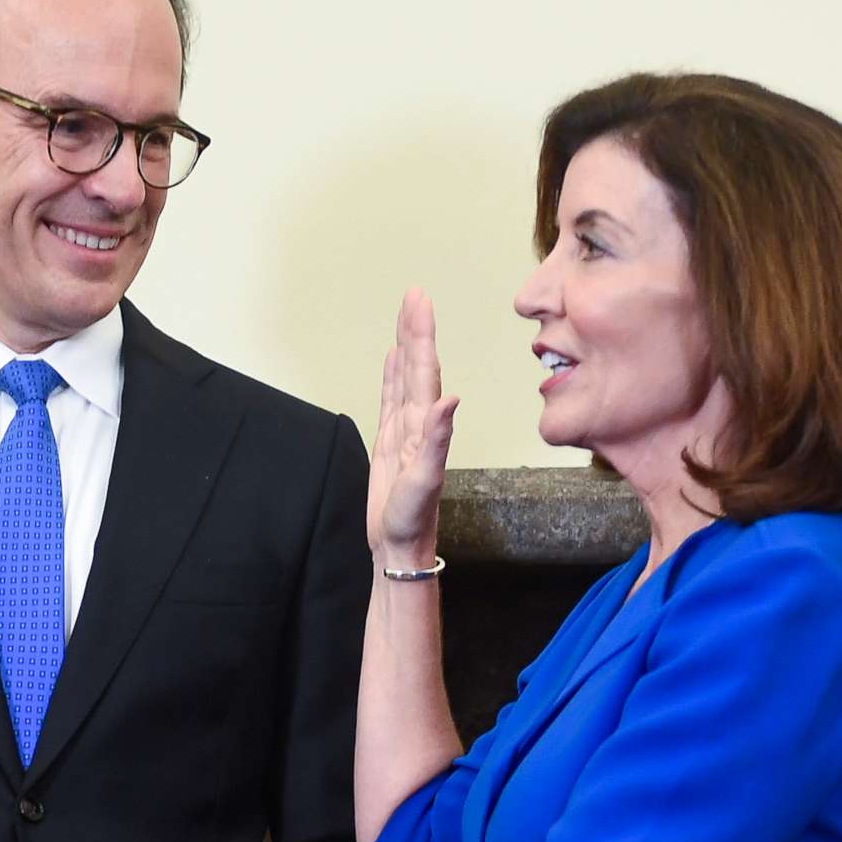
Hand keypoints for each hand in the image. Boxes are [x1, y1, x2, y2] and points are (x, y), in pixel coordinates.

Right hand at [368, 288, 457, 564]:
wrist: (402, 547)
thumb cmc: (413, 520)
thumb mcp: (425, 480)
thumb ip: (437, 439)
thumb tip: (451, 399)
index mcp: (425, 425)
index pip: (423, 370)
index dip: (420, 335)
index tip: (418, 301)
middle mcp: (417, 422)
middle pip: (415, 365)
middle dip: (414, 329)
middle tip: (413, 294)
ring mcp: (404, 431)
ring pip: (403, 377)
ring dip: (404, 346)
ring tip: (404, 316)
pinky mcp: (391, 443)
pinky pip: (390, 399)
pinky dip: (391, 376)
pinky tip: (391, 359)